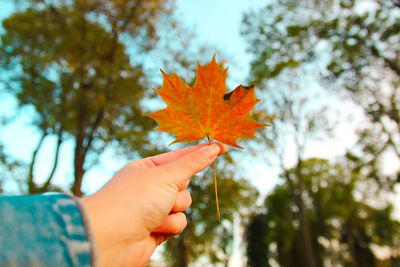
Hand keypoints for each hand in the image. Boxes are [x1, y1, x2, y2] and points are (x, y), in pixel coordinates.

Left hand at [82, 143, 226, 266]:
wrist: (110, 238)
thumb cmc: (133, 199)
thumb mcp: (166, 175)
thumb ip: (192, 163)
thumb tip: (212, 148)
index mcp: (147, 167)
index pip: (180, 157)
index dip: (201, 152)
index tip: (222, 147)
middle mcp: (150, 187)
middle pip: (184, 184)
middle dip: (178, 192)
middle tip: (165, 195)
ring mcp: (152, 208)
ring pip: (183, 205)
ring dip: (173, 210)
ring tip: (154, 215)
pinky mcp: (156, 228)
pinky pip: (177, 223)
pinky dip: (169, 226)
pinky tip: (153, 229)